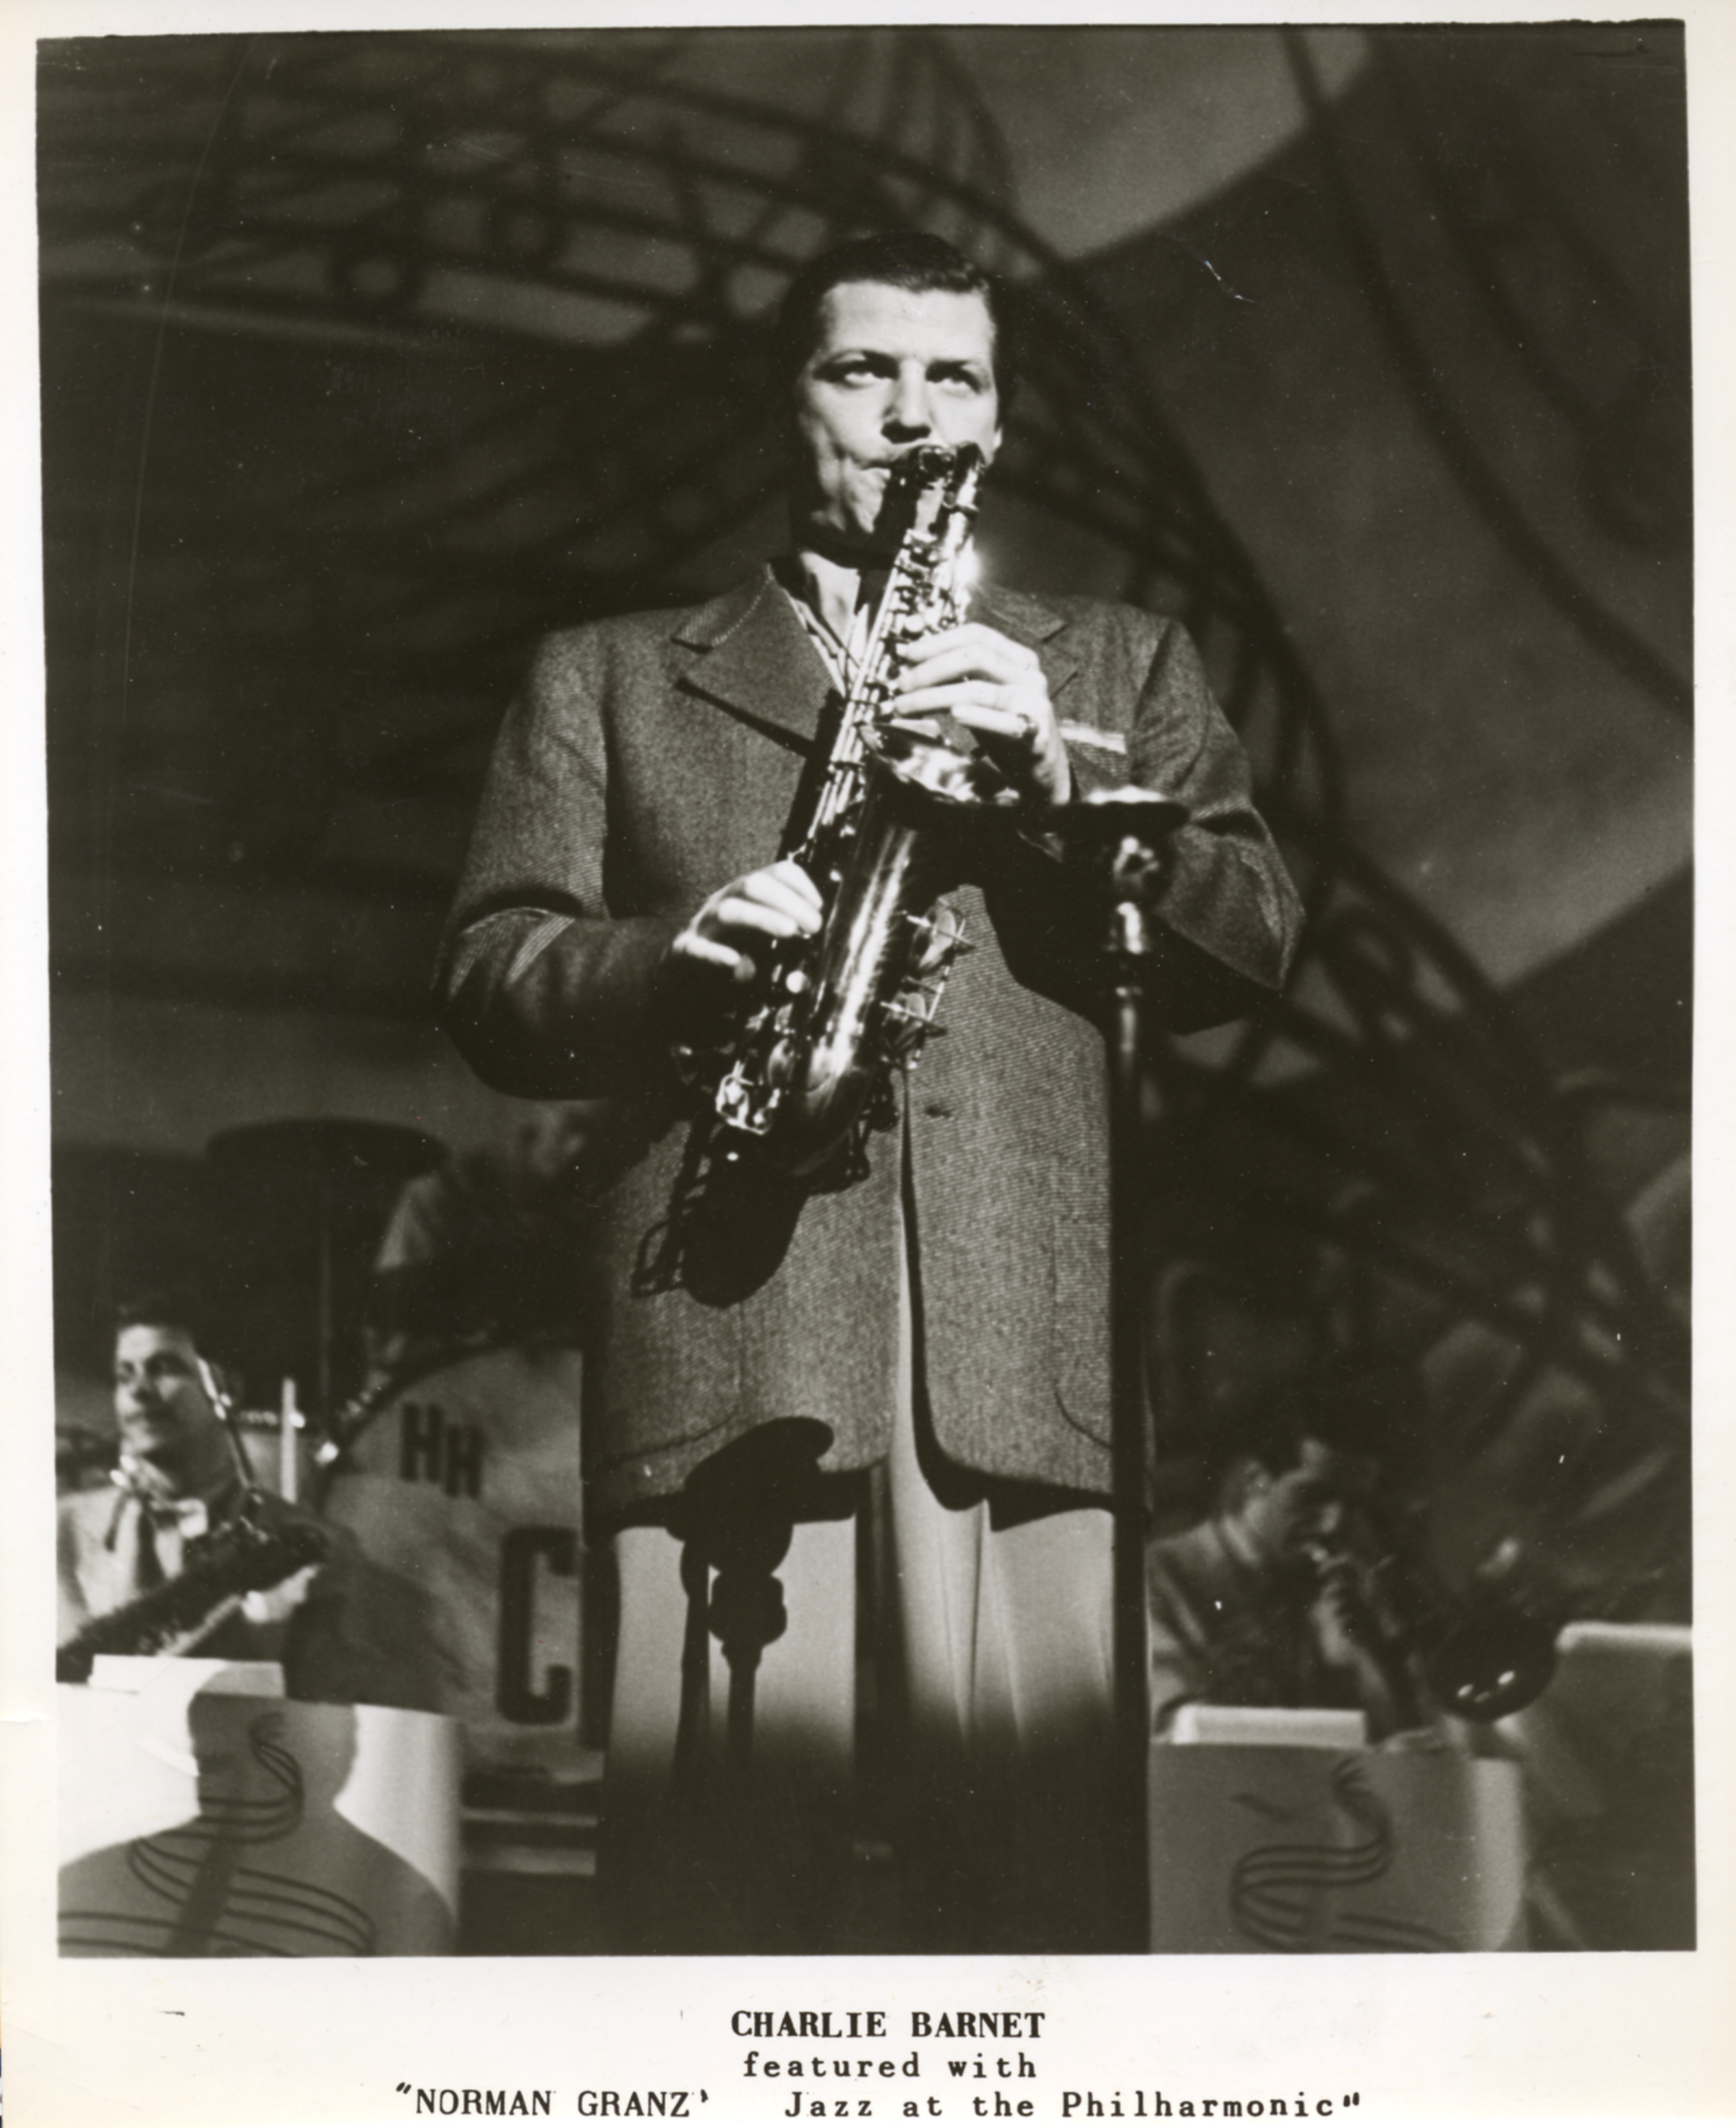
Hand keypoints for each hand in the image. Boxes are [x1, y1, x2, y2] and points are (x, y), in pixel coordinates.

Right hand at [669, 859, 822, 990]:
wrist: (680, 977)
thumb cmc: (729, 955)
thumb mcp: (762, 939)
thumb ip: (786, 935)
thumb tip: (818, 939)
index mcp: (745, 895)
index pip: (775, 873)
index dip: (801, 885)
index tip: (820, 908)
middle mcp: (724, 902)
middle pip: (753, 886)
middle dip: (788, 901)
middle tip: (813, 925)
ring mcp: (702, 926)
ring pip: (729, 911)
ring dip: (762, 918)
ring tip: (789, 931)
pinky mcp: (684, 952)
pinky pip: (697, 949)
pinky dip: (716, 954)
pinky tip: (735, 962)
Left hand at [890, 624, 1070, 803]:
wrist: (1042, 766)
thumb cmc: (1007, 726)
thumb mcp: (983, 695)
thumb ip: (957, 679)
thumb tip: (912, 669)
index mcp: (1017, 658)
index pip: (977, 635)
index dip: (939, 641)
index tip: (909, 653)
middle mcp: (1027, 675)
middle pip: (975, 656)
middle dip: (932, 668)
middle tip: (904, 684)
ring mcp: (1032, 703)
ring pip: (979, 690)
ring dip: (936, 696)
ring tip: (908, 706)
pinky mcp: (1034, 733)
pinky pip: (1005, 723)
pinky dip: (977, 717)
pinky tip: (954, 714)